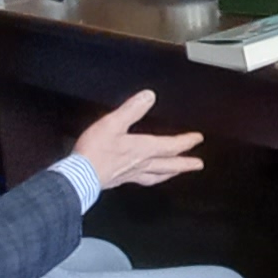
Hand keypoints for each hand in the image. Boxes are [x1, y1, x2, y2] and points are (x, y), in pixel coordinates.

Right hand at [72, 88, 203, 191]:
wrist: (79, 175)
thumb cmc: (95, 151)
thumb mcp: (113, 123)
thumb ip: (131, 109)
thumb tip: (149, 96)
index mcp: (142, 149)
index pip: (170, 146)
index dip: (186, 142)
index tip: (198, 139)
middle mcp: (141, 163)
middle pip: (169, 164)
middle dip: (185, 163)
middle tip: (198, 164)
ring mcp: (131, 174)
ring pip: (158, 175)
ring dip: (171, 173)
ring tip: (177, 173)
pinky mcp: (120, 180)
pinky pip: (143, 180)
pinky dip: (151, 178)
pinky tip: (146, 177)